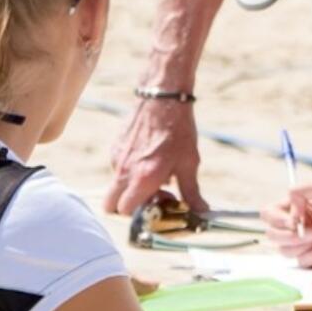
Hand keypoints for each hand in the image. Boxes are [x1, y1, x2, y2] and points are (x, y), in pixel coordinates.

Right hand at [103, 95, 206, 214]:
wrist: (163, 98)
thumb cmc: (178, 131)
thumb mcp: (189, 163)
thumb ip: (192, 192)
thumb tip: (201, 211)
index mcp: (143, 178)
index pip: (126, 210)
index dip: (142, 212)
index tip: (161, 201)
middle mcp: (125, 170)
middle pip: (110, 204)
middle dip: (127, 206)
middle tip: (150, 194)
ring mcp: (117, 158)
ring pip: (115, 185)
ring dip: (130, 186)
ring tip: (154, 171)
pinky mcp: (115, 146)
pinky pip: (117, 167)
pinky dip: (129, 169)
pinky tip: (149, 156)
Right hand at [263, 181, 311, 266]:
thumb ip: (302, 189)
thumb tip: (288, 200)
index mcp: (292, 207)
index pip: (268, 213)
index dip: (277, 219)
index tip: (295, 221)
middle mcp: (292, 224)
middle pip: (272, 234)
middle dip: (292, 236)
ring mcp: (299, 242)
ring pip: (284, 250)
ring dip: (306, 244)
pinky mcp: (308, 255)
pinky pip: (300, 259)